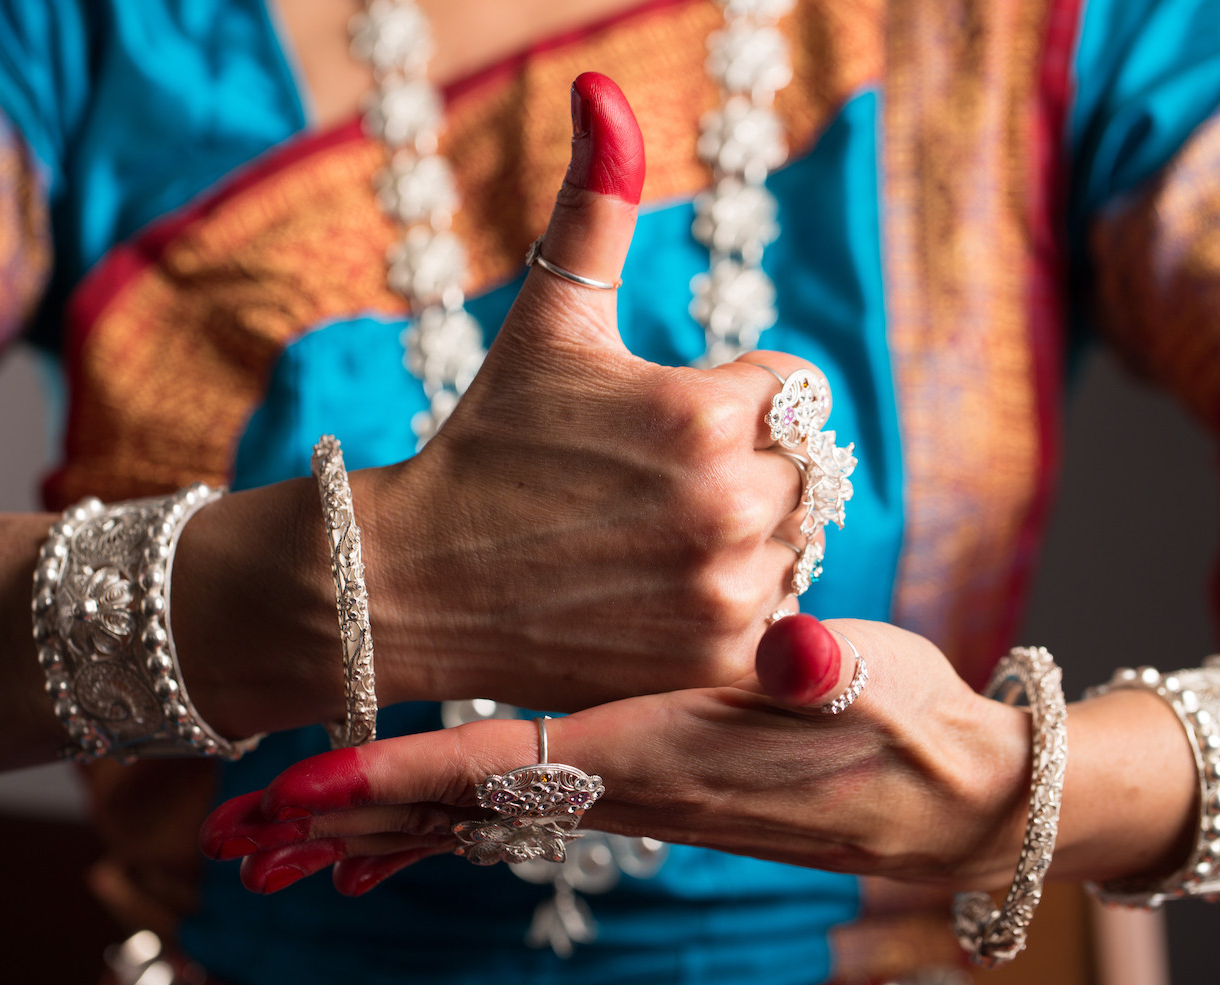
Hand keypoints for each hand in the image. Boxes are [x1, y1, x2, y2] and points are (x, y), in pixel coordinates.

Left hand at [197, 616, 1038, 895]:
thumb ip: (830, 673)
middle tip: (242, 836)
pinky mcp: (648, 790)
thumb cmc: (908, 734)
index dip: (404, 779)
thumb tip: (800, 651)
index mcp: (663, 752)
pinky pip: (522, 810)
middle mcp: (628, 786)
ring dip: (384, 827)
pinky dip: (449, 821)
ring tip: (289, 839)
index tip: (307, 789)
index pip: (507, 767)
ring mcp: (631, 795)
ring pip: (482, 814)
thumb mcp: (876, 688)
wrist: (942, 806)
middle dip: (355, 825)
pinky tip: (410, 830)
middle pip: (464, 810)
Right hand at [347, 72, 830, 711]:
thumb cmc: (487, 442)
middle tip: (651, 489)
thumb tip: (604, 89)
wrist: (415, 580)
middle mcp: (733, 501)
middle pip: (805, 471)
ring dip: (742, 540)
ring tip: (647, 541)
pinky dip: (731, 608)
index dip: (734, 398)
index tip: (665, 425)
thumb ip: (595, 208)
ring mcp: (727, 590)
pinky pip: (773, 621)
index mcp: (709, 407)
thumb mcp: (548, 320)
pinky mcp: (713, 661)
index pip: (795, 389)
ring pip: (792, 546)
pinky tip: (656, 594)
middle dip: (744, 468)